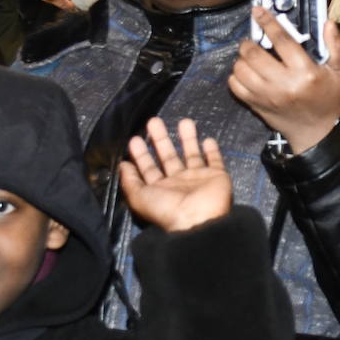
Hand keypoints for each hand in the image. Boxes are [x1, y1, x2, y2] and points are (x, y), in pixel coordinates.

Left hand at [120, 117, 232, 231]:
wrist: (198, 218)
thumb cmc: (166, 208)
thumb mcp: (139, 197)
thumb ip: (130, 181)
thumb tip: (123, 165)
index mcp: (160, 188)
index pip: (148, 168)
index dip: (141, 154)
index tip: (135, 138)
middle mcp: (178, 182)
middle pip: (168, 157)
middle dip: (161, 139)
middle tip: (154, 121)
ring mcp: (198, 178)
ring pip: (192, 154)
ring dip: (188, 138)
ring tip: (184, 121)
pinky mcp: (216, 176)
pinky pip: (215, 161)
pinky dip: (212, 151)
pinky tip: (208, 139)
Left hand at [229, 8, 339, 153]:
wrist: (317, 131)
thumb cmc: (328, 98)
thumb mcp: (338, 72)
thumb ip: (335, 46)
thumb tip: (328, 23)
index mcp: (305, 72)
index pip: (281, 41)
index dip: (267, 23)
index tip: (258, 11)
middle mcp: (284, 84)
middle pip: (254, 54)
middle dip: (249, 42)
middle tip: (253, 40)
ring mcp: (267, 96)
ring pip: (241, 69)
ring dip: (241, 58)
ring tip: (249, 56)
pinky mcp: (257, 105)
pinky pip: (235, 86)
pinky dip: (236, 76)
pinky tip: (246, 72)